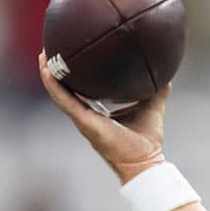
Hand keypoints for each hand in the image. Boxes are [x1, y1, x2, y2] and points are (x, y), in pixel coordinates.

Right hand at [37, 51, 167, 184]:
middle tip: (50, 48)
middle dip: (56, 70)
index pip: (81, 89)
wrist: (145, 162)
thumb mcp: (152, 109)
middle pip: (65, 89)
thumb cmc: (147, 142)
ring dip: (49, 74)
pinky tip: (47, 70)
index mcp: (98, 111)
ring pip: (59, 93)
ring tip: (43, 54)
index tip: (70, 53)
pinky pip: (65, 101)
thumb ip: (157, 92)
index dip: (74, 73)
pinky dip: (54, 86)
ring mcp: (83, 119)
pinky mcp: (84, 122)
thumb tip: (166, 76)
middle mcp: (86, 114)